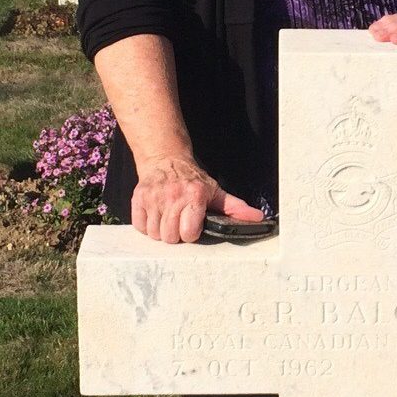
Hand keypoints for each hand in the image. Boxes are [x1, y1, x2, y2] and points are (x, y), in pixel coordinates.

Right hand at [130, 154, 263, 242]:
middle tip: (179, 222)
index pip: (189, 233)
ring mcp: (154, 197)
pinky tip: (156, 215)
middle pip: (170, 237)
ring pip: (155, 234)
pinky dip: (146, 225)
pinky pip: (139, 227)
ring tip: (168, 218)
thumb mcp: (216, 192)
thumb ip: (236, 208)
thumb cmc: (193, 180)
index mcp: (195, 196)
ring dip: (161, 231)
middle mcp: (173, 196)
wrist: (167, 159)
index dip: (191, 233)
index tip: (192, 225)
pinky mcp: (138, 198)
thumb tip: (258, 218)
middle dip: (176, 234)